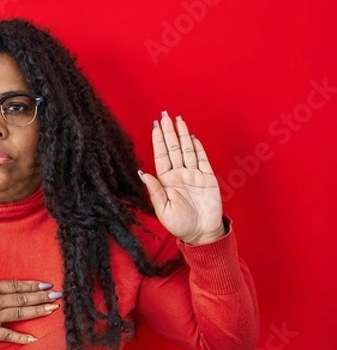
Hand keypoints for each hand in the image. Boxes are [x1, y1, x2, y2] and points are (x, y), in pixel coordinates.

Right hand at [0, 241, 61, 346]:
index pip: (16, 285)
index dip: (32, 285)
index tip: (46, 284)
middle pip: (23, 299)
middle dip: (42, 297)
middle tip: (59, 295)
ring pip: (20, 314)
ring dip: (38, 311)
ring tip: (54, 309)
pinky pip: (8, 335)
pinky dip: (21, 338)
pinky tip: (34, 338)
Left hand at [138, 111, 224, 244]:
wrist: (201, 234)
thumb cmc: (180, 225)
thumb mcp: (163, 210)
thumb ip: (155, 191)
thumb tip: (142, 173)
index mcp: (166, 181)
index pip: (161, 156)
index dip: (158, 141)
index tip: (155, 126)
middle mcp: (179, 175)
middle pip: (173, 148)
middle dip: (169, 132)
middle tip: (164, 115)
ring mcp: (194, 175)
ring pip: (187, 150)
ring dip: (183, 135)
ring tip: (178, 120)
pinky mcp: (208, 179)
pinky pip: (203, 159)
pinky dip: (198, 148)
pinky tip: (192, 137)